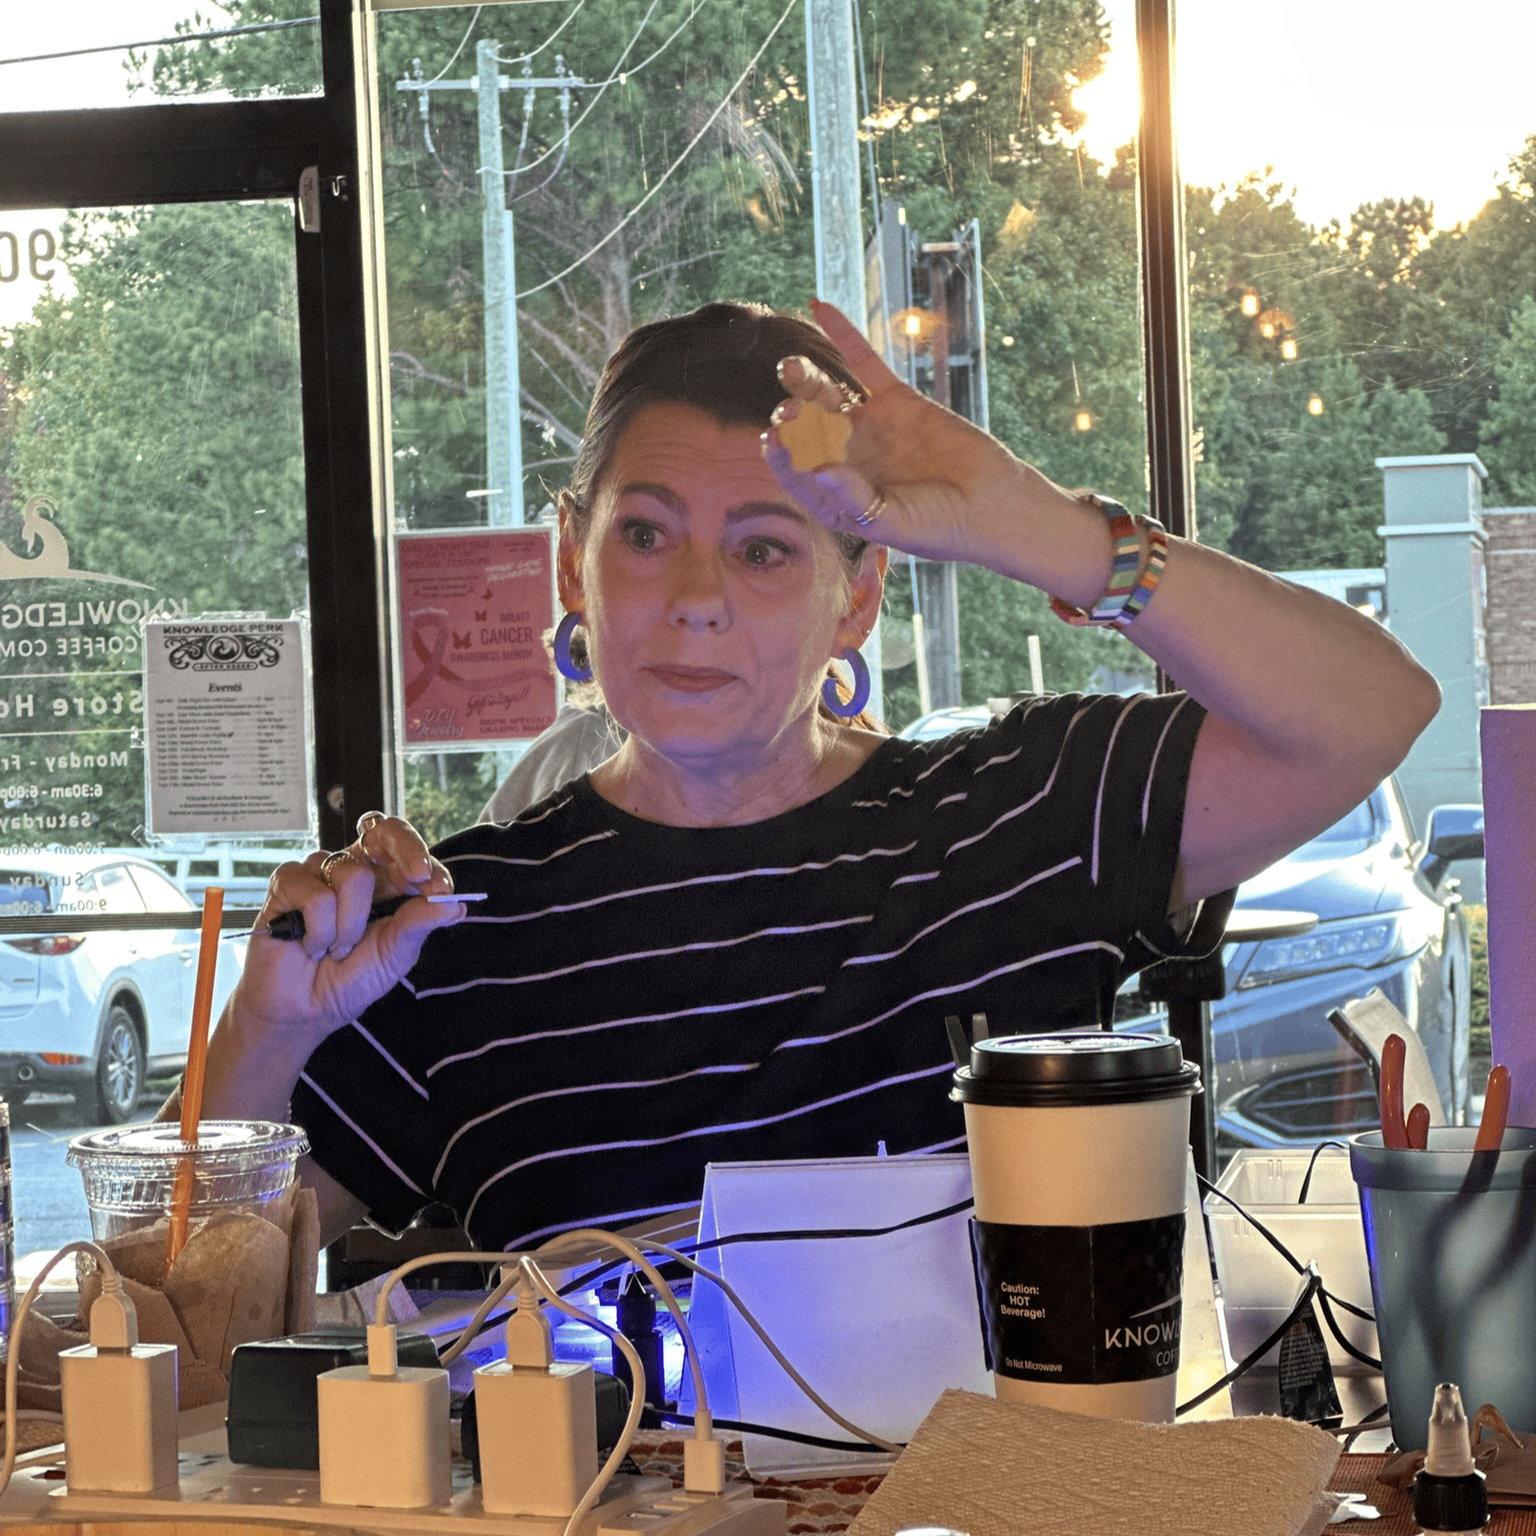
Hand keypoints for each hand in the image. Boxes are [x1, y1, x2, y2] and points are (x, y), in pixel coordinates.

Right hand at [233, 811, 465, 1054]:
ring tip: (336, 948)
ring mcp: (320, 873)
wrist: (302, 1010)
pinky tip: (310, 945)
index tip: (440, 889)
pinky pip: (316, 896)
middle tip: (418, 877)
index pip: (410, 852)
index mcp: (387, 881)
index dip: (427, 862)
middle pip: (382, 831)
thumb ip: (419, 925)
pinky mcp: (287, 883)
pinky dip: (319, 931)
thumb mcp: (394, 955)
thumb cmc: (349, 980)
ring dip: (350, 926)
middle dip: (406, 850)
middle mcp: (355, 869)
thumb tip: (455, 905)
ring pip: (352, 875)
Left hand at [761, 298, 1025, 563]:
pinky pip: (864, 362)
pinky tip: (820, 307)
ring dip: (806, 379)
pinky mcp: (895, 399)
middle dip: (793, 416)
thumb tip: (818, 471)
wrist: (991, 504)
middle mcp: (845, 457)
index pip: (798, 471)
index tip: (774, 439)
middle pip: (806, 429)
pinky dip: (843, 335)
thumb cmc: (939, 526)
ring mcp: (868, 426)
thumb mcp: (893, 520)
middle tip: (789, 408)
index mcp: (835, 493)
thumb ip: (855, 497)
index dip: (783, 455)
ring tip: (791, 368)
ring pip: (827, 394)